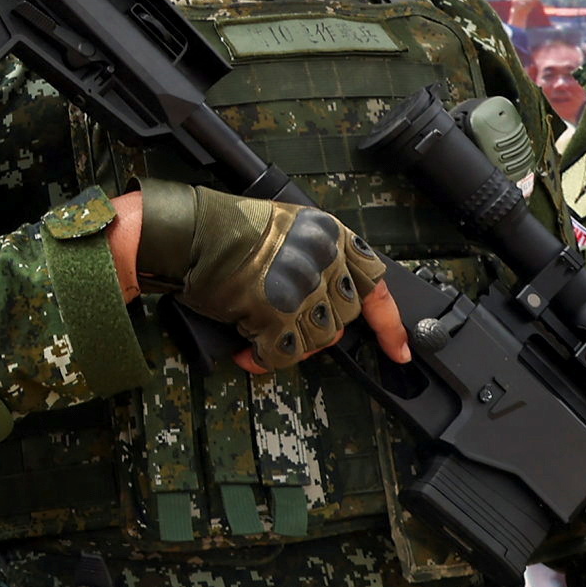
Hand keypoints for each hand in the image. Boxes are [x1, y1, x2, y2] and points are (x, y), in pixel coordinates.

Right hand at [114, 184, 389, 374]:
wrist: (187, 233)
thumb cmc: (225, 228)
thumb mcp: (289, 226)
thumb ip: (318, 255)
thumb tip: (330, 298)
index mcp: (331, 235)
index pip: (377, 284)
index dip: (389, 323)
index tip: (398, 350)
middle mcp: (322, 260)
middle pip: (342, 319)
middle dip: (317, 331)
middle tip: (286, 326)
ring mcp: (300, 288)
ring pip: (317, 341)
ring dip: (290, 346)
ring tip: (261, 337)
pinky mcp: (274, 313)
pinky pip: (282, 354)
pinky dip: (265, 360)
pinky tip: (248, 353)